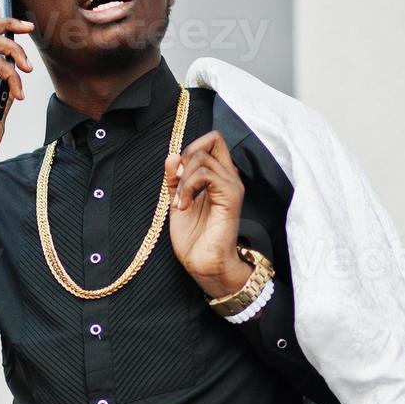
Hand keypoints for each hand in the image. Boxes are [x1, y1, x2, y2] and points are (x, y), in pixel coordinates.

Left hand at [164, 131, 253, 299]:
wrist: (204, 265)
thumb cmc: (194, 239)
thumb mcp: (178, 201)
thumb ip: (175, 179)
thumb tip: (172, 155)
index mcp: (219, 177)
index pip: (212, 141)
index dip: (191, 149)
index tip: (178, 175)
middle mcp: (229, 177)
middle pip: (213, 138)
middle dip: (188, 155)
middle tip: (179, 184)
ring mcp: (232, 186)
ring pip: (203, 156)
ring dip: (183, 178)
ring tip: (180, 201)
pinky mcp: (230, 197)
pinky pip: (207, 174)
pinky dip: (188, 186)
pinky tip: (184, 205)